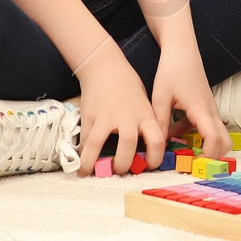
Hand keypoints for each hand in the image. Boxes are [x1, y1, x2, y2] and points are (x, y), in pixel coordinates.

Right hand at [74, 52, 165, 175]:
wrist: (106, 67)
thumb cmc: (128, 86)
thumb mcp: (145, 104)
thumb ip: (145, 124)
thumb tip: (145, 150)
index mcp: (145, 114)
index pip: (157, 141)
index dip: (155, 159)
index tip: (149, 167)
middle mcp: (126, 116)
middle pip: (127, 147)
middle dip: (122, 165)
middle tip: (119, 171)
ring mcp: (105, 116)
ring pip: (98, 144)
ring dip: (94, 163)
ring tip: (91, 173)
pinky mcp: (89, 116)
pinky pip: (84, 139)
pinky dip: (83, 153)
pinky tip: (82, 163)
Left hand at [151, 44, 231, 160]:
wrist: (181, 50)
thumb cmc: (171, 70)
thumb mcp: (160, 98)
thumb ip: (160, 123)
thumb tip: (157, 146)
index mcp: (201, 109)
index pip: (214, 138)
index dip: (209, 156)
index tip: (196, 166)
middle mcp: (210, 111)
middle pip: (225, 142)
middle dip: (214, 157)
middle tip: (193, 165)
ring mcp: (210, 109)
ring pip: (217, 135)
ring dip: (204, 146)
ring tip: (181, 152)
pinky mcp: (205, 107)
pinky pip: (206, 127)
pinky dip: (195, 135)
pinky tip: (173, 132)